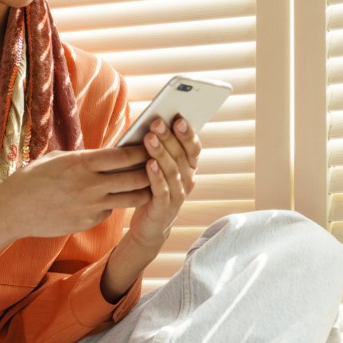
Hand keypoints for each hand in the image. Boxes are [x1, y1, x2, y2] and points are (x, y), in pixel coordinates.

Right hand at [0, 147, 151, 239]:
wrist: (12, 210)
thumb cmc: (33, 178)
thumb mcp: (58, 158)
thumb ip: (85, 157)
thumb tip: (111, 152)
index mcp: (83, 163)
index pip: (125, 155)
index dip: (143, 150)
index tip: (154, 144)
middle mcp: (90, 185)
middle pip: (136, 178)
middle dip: (151, 170)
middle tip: (161, 163)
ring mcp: (91, 206)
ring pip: (132, 198)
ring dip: (143, 190)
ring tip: (150, 182)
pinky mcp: (88, 222)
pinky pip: (111, 210)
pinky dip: (115, 203)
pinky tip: (115, 197)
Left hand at [125, 115, 200, 249]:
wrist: (150, 224)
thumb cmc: (153, 187)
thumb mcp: (161, 166)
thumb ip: (162, 148)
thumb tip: (153, 122)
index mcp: (189, 167)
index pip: (193, 148)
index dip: (187, 133)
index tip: (178, 118)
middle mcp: (188, 179)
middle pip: (180, 155)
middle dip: (168, 137)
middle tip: (157, 122)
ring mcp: (178, 194)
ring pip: (172, 170)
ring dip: (161, 153)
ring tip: (149, 138)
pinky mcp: (164, 208)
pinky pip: (162, 190)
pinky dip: (156, 176)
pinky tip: (148, 164)